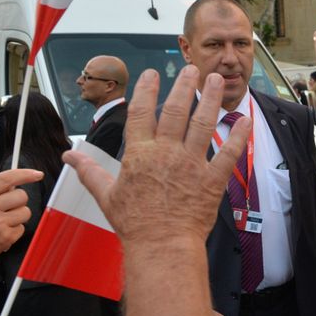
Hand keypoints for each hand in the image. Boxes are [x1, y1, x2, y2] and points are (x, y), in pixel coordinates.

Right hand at [0, 168, 43, 270]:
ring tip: (1, 222)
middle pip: (22, 195)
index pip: (6, 178)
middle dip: (17, 201)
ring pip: (26, 211)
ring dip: (18, 216)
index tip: (37, 174)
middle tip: (5, 209)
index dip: (25, 174)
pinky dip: (15, 230)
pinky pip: (22, 227)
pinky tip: (0, 232)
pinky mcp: (6, 237)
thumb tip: (14, 185)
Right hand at [63, 66, 248, 245]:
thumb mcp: (105, 195)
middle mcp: (166, 153)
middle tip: (190, 69)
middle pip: (175, 111)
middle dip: (183, 86)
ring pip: (203, 124)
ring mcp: (191, 164)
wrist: (161, 246)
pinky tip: (246, 120)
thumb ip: (89, 171)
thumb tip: (68, 157)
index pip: (140, 113)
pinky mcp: (212, 179)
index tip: (151, 75)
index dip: (146, 90)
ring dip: (211, 99)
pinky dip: (239, 136)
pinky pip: (228, 153)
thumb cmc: (134, 224)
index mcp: (139, 154)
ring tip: (217, 80)